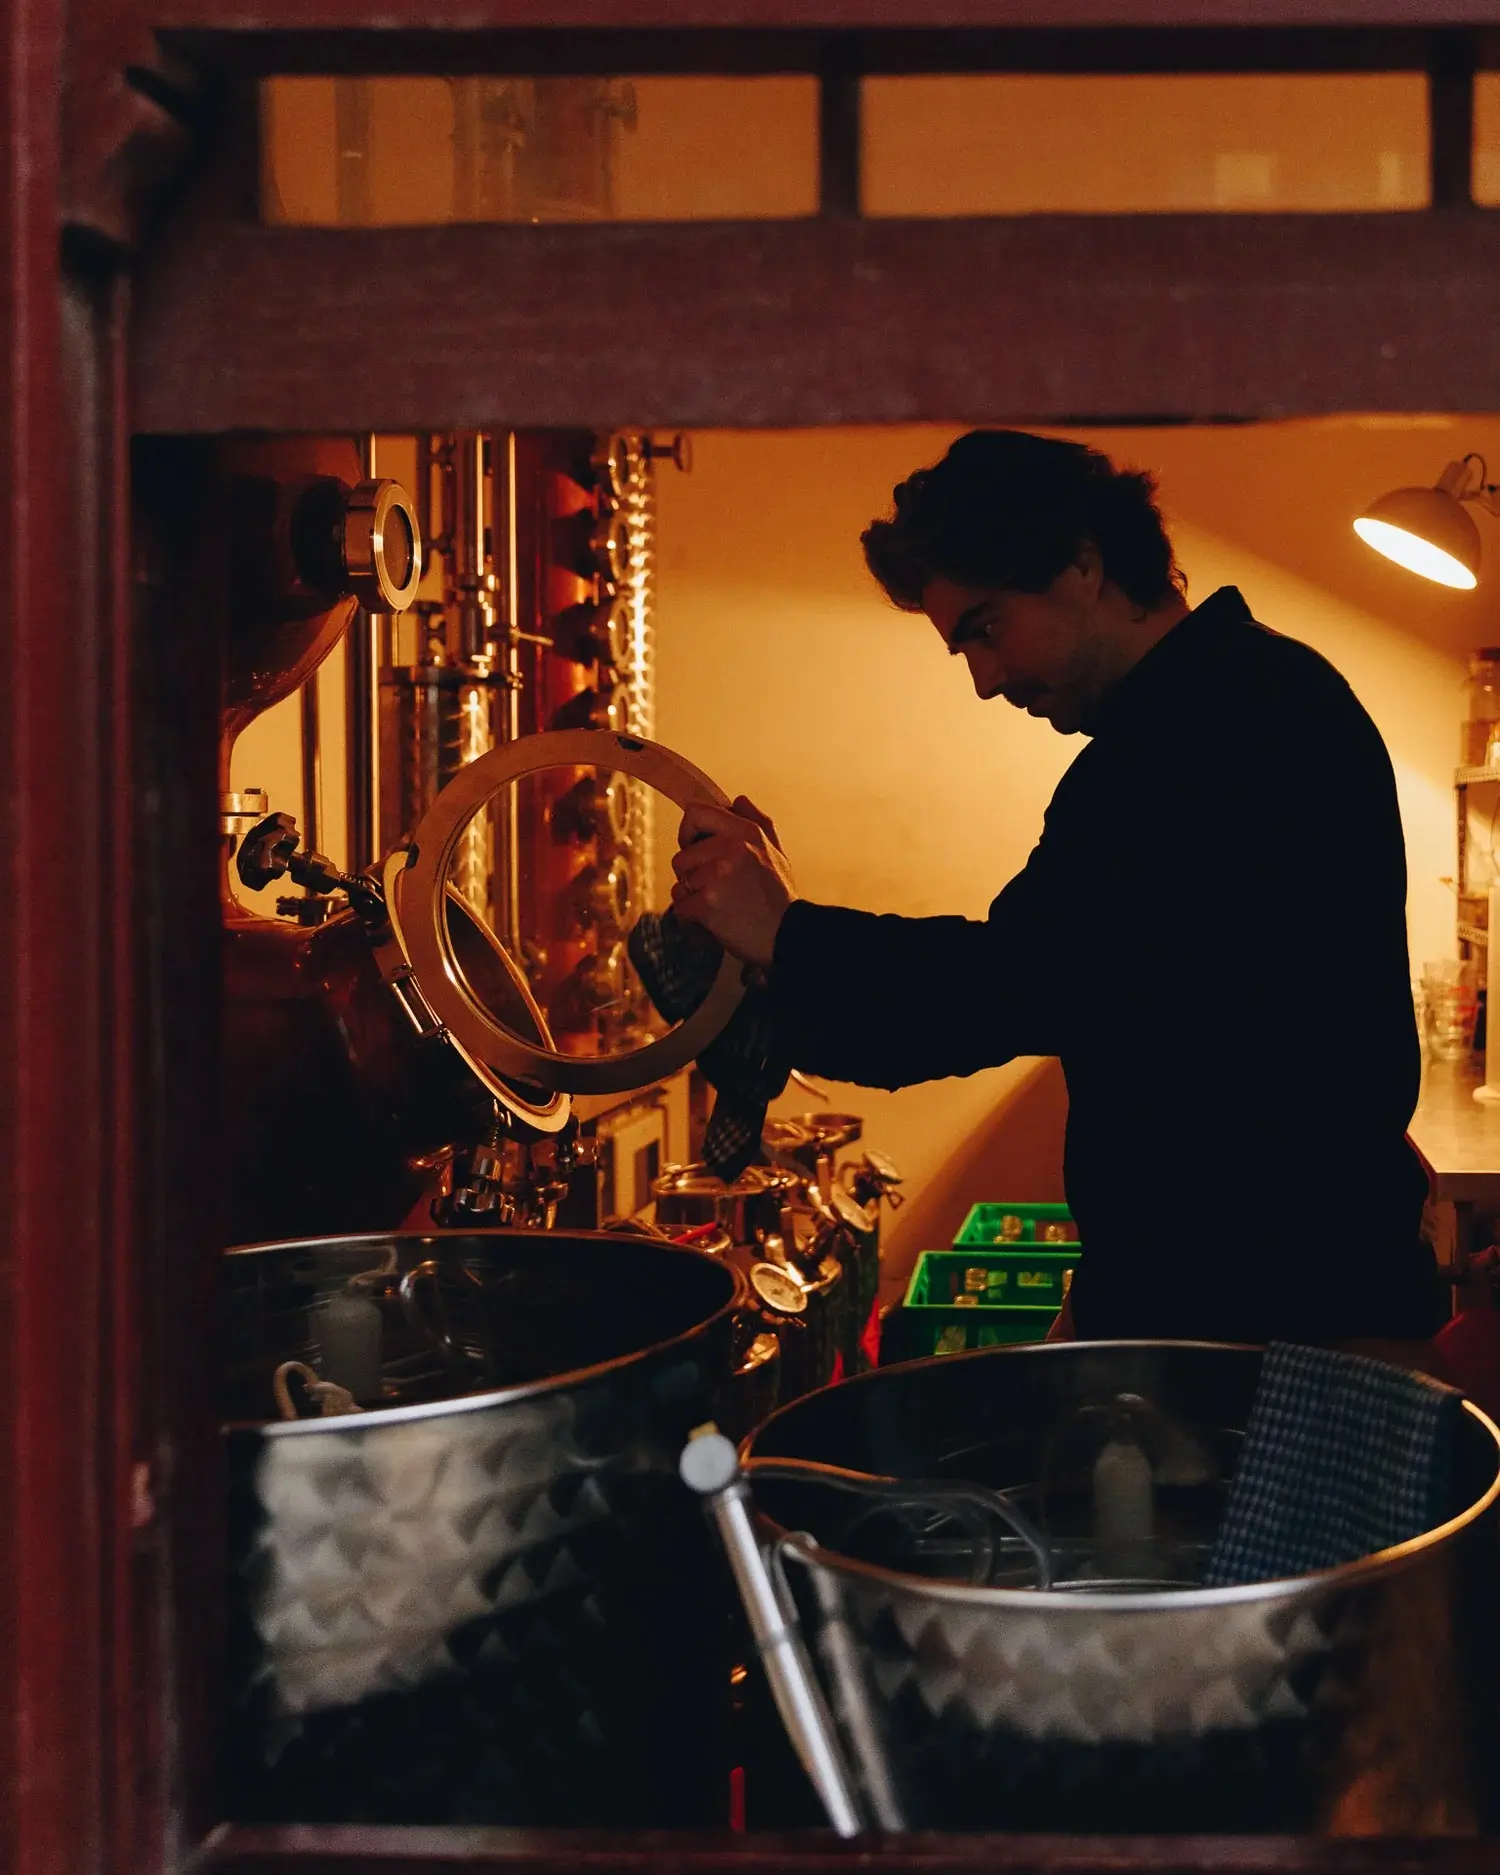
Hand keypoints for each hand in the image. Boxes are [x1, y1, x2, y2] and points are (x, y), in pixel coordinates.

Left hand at [671, 795, 796, 967]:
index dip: (688, 831)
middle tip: (716, 887)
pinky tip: (714, 921)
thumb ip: (758, 821)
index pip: (695, 813)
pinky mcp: (708, 904)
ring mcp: (718, 876)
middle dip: (692, 874)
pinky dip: (692, 918)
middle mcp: (731, 848)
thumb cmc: (780, 897)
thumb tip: (738, 800)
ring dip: (694, 898)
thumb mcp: (776, 851)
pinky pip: (681, 907)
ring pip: (680, 883)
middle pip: (682, 856)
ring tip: (721, 905)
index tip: (696, 847)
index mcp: (746, 832)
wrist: (789, 936)